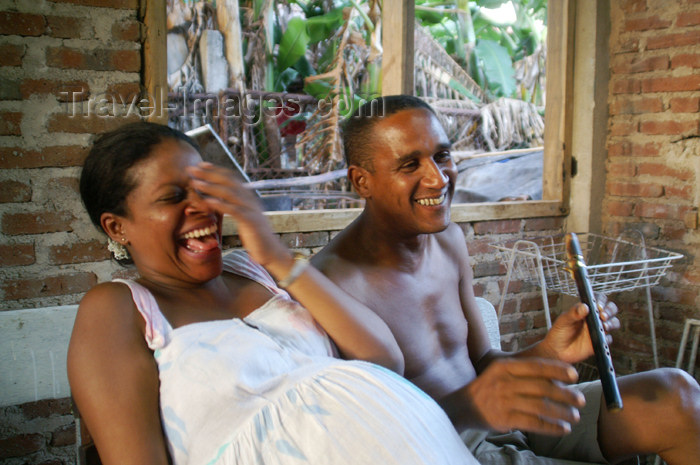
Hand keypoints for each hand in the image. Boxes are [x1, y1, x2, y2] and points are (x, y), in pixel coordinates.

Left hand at [186, 162, 290, 266]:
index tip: (201, 164)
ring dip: (211, 186)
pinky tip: (208, 201)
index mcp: (248, 197)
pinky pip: (234, 210)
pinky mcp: (251, 221)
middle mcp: (251, 200)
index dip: (216, 170)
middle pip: (229, 181)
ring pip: (230, 193)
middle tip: (192, 169)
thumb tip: (218, 200)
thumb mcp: (243, 217)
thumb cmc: (255, 236)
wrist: (271, 251)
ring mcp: (252, 209)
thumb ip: (233, 207)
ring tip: (196, 182)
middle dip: (209, 174)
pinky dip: (220, 204)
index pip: (231, 178)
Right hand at [465, 357, 584, 434]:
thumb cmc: (489, 387)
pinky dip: (551, 427)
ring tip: (575, 416)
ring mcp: (504, 401)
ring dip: (562, 412)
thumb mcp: (500, 371)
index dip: (557, 370)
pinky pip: (534, 423)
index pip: (536, 366)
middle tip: (581, 399)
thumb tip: (555, 374)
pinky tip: (563, 428)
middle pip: (542, 387)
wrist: (464, 405)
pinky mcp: (505, 419)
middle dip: (565, 394)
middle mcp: (505, 383)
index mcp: (505, 366)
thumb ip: (523, 371)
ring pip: (540, 406)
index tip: (574, 375)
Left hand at [541, 294, 619, 363]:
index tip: (598, 306)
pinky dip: (607, 338)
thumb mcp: (564, 320)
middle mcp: (595, 318)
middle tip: (603, 315)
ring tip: (604, 326)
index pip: (599, 299)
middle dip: (610, 310)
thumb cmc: (559, 332)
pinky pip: (609, 339)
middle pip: (610, 309)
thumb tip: (585, 307)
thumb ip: (573, 313)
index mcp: (586, 309)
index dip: (601, 300)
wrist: (557, 350)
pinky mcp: (600, 342)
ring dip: (612, 323)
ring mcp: (598, 329)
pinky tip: (600, 339)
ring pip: (613, 322)